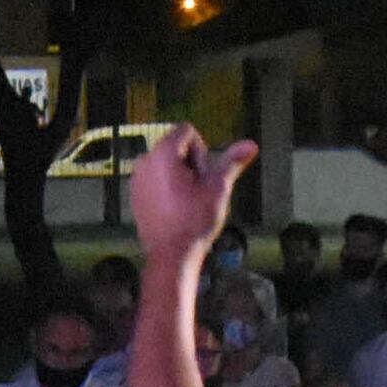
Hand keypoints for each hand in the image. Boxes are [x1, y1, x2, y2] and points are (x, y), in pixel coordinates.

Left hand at [125, 128, 257, 264]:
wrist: (171, 255)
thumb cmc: (193, 222)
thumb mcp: (218, 189)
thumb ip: (232, 162)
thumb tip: (251, 145)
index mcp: (163, 153)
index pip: (187, 131)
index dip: (201, 152)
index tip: (202, 177)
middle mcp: (145, 160)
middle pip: (175, 147)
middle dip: (190, 164)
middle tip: (196, 192)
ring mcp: (137, 177)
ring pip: (166, 164)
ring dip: (179, 176)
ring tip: (186, 202)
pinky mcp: (135, 193)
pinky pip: (155, 179)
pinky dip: (166, 187)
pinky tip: (175, 208)